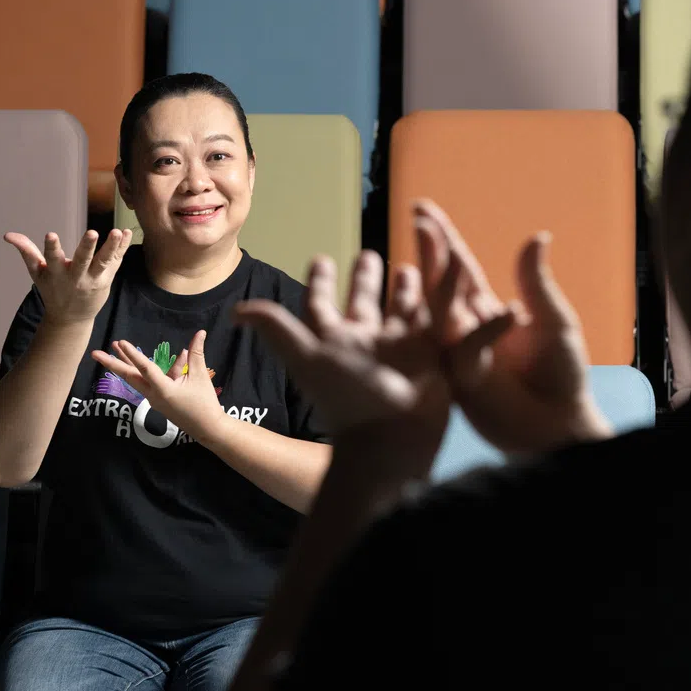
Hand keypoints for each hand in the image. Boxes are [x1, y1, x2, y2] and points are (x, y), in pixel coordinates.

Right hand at [5, 228, 131, 325]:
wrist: (71, 318)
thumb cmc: (52, 290)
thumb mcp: (37, 273)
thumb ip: (26, 252)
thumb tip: (7, 235)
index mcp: (56, 273)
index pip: (52, 258)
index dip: (51, 247)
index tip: (50, 235)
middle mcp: (76, 277)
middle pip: (83, 261)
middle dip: (87, 247)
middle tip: (93, 232)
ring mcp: (93, 279)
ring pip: (104, 262)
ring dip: (111, 247)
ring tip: (117, 232)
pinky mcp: (106, 280)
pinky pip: (115, 262)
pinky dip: (122, 248)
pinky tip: (128, 233)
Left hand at [90, 330, 220, 437]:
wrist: (207, 428)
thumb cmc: (204, 403)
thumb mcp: (200, 376)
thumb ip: (197, 354)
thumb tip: (200, 332)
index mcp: (163, 390)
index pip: (145, 368)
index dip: (132, 354)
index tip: (120, 343)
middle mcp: (154, 395)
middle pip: (129, 377)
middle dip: (112, 363)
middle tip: (95, 353)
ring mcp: (154, 399)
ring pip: (136, 379)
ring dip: (126, 364)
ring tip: (116, 348)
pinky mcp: (158, 401)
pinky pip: (150, 383)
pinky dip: (152, 371)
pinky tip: (172, 359)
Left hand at [232, 242, 513, 477]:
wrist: (392, 437)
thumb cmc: (346, 398)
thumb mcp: (307, 358)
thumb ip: (277, 329)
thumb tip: (236, 311)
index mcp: (335, 339)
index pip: (322, 302)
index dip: (319, 281)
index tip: (321, 258)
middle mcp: (366, 341)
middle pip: (363, 302)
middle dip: (365, 279)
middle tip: (368, 253)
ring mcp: (399, 347)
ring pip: (401, 309)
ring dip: (405, 287)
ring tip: (408, 265)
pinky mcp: (430, 353)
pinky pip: (436, 319)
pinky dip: (444, 299)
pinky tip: (454, 275)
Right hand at [416, 201, 610, 457]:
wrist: (561, 424)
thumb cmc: (561, 374)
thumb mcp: (555, 321)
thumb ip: (536, 282)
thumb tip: (537, 235)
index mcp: (487, 311)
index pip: (460, 269)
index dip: (442, 239)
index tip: (422, 210)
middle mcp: (467, 330)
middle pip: (441, 284)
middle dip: (430, 251)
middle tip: (417, 218)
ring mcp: (461, 355)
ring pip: (442, 314)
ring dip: (443, 283)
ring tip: (446, 250)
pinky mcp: (466, 382)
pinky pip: (470, 351)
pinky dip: (487, 331)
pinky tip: (512, 310)